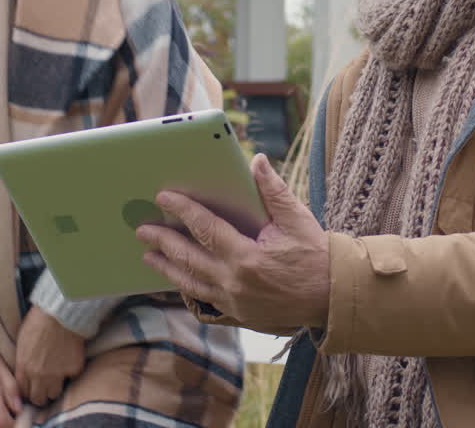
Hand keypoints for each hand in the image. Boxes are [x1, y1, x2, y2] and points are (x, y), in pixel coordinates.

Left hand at [14, 306, 85, 406]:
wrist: (60, 313)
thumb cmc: (38, 321)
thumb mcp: (22, 342)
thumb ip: (23, 361)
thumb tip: (24, 371)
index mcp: (24, 367)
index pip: (23, 392)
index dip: (27, 390)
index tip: (31, 388)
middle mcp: (39, 375)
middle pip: (38, 399)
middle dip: (40, 395)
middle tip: (44, 388)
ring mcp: (57, 374)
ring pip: (54, 394)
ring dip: (54, 388)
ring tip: (56, 378)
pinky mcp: (73, 369)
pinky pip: (71, 378)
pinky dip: (70, 372)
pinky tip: (69, 361)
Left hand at [137, 153, 330, 327]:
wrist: (331, 297)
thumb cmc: (315, 255)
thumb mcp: (297, 219)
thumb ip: (273, 191)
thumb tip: (256, 161)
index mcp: (247, 257)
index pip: (206, 228)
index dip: (183, 211)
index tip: (163, 198)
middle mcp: (235, 282)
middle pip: (188, 258)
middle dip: (163, 242)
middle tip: (143, 229)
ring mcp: (234, 302)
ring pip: (191, 282)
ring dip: (167, 267)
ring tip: (148, 256)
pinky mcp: (238, 314)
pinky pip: (204, 299)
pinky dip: (187, 286)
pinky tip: (177, 277)